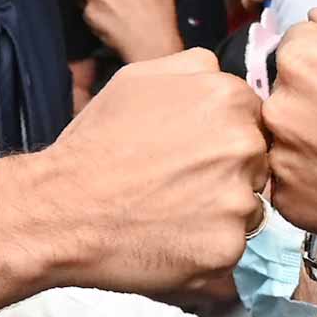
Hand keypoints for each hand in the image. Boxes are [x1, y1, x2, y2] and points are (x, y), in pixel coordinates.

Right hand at [41, 50, 266, 297]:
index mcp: (227, 97)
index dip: (218, 136)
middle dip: (224, 172)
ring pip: (248, 207)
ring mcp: (239, 198)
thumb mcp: (136, 79)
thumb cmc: (95, 144)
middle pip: (255, 161)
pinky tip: (170, 239)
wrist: (60, 208)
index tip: (185, 151)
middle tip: (174, 183)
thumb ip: (191, 68)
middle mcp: (244, 145)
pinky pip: (232, 248)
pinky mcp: (228, 246)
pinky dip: (206, 247)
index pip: (251, 117)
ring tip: (169, 212)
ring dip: (218, 212)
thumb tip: (220, 74)